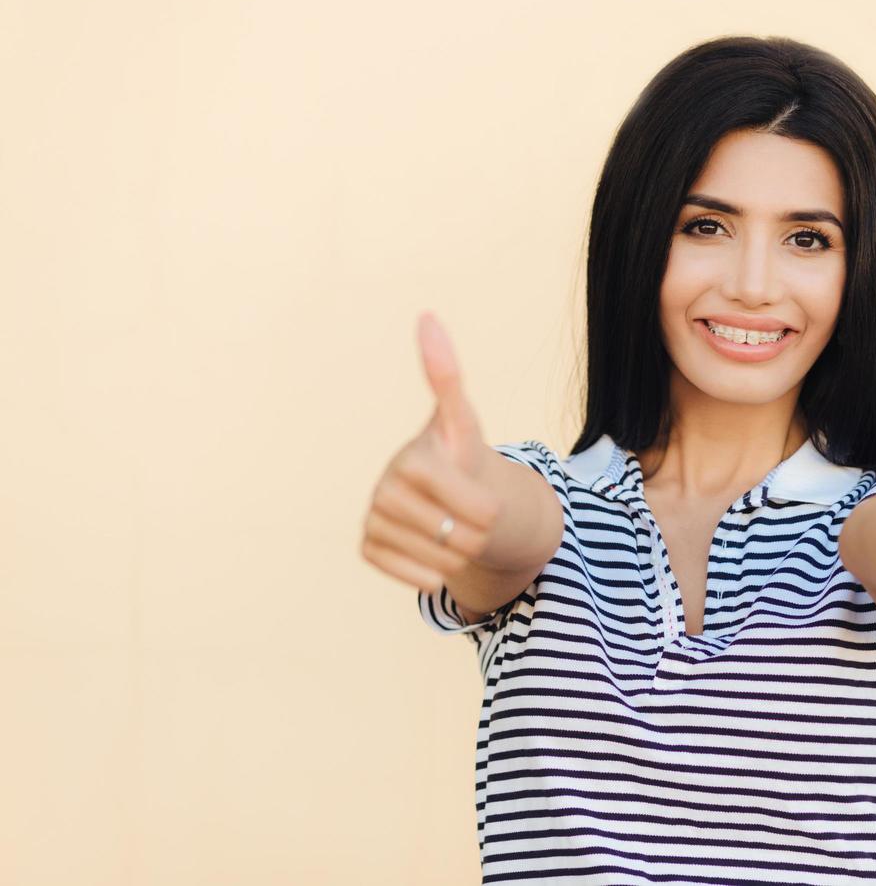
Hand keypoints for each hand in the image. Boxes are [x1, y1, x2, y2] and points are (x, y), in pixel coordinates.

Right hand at [359, 311, 509, 595]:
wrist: (445, 493)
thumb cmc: (459, 455)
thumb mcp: (464, 421)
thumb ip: (448, 376)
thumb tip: (427, 316)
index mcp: (412, 460)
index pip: (477, 511)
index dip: (488, 509)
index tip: (477, 488)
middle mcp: (384, 489)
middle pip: (462, 541)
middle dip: (475, 532)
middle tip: (464, 509)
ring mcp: (372, 520)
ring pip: (442, 564)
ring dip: (457, 554)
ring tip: (448, 524)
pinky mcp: (367, 548)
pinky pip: (415, 579)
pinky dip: (432, 573)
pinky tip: (430, 549)